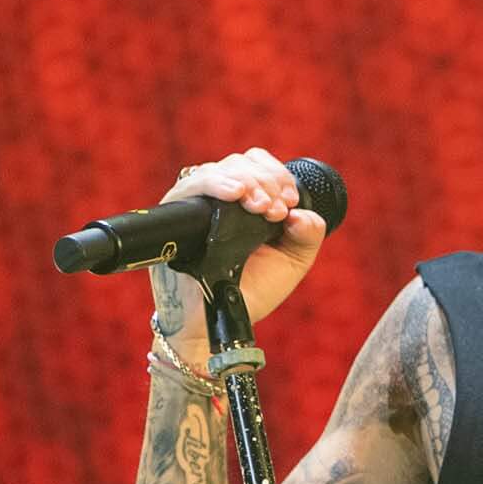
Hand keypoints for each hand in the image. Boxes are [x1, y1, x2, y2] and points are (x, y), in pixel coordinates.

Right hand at [157, 147, 330, 329]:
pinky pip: (192, 185)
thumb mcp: (291, 261)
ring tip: (262, 206)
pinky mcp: (175, 213)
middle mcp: (218, 197)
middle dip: (265, 181)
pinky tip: (235, 194)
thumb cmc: (251, 290)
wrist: (220, 320)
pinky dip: (217, 184)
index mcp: (245, 201)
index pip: (256, 163)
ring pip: (219, 169)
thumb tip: (303, 213)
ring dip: (247, 182)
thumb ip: (307, 236)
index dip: (277, 174)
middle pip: (239, 162)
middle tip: (277, 210)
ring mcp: (195, 203)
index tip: (290, 200)